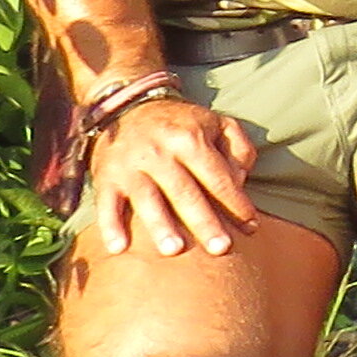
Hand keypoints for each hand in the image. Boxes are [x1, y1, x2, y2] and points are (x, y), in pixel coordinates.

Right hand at [91, 92, 264, 259]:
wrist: (129, 106)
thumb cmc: (182, 125)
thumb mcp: (217, 124)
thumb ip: (239, 148)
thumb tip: (241, 181)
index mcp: (191, 139)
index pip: (218, 178)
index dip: (235, 203)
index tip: (251, 228)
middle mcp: (160, 153)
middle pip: (185, 192)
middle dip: (203, 222)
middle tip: (221, 249)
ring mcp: (130, 166)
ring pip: (147, 198)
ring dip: (160, 225)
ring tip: (174, 250)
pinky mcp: (105, 176)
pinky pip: (106, 203)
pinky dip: (110, 225)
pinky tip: (119, 248)